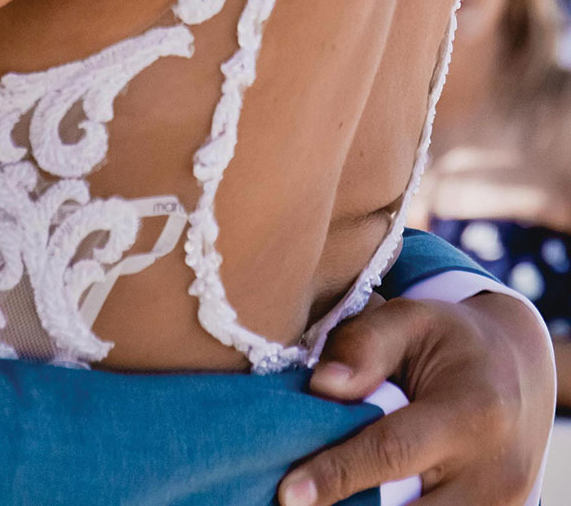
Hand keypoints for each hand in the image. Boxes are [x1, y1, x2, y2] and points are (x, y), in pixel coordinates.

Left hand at [278, 292, 553, 505]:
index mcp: (472, 412)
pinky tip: (362, 497)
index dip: (337, 474)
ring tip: (329, 491)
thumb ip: (365, 343)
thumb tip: (321, 385)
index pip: (393, 452)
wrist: (519, 373)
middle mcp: (494, 473)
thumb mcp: (412, 319)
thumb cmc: (452, 341)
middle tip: (297, 496)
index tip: (288, 493)